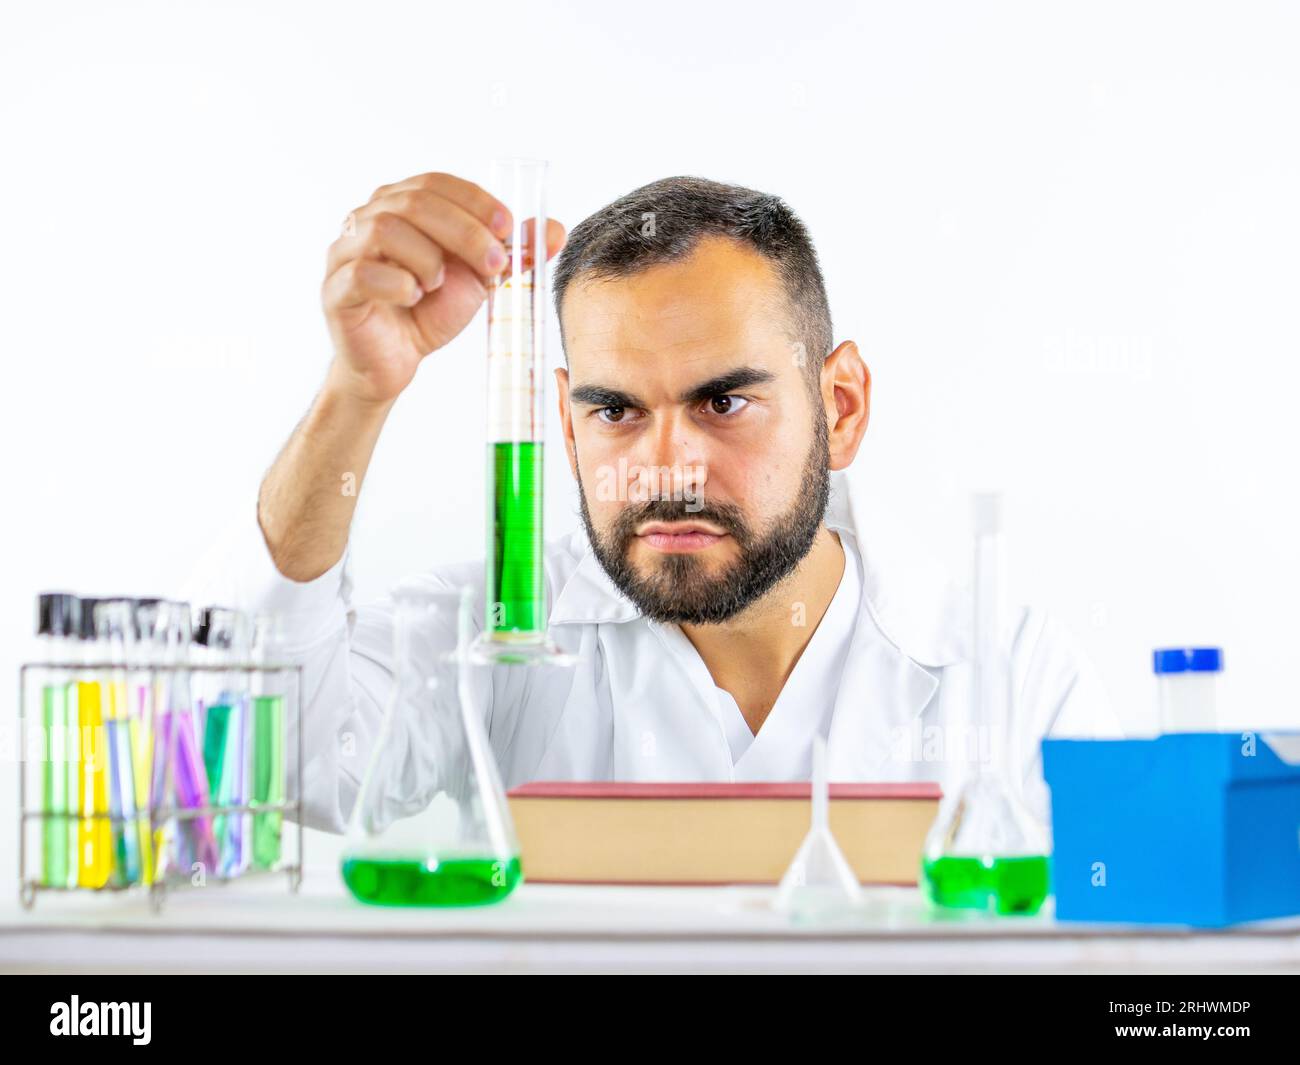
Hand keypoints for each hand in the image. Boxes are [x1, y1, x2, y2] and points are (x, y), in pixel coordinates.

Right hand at [321, 171, 566, 404]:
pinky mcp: (335, 289)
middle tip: (496, 266)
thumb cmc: (429, 312)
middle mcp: (366, 218)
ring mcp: (345, 252)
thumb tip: (554, 229)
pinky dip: (398, 284)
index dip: (475, 201)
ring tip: (440, 286)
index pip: (436, 183)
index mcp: (400, 206)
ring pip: (385, 230)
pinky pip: (362, 273)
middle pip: (414, 202)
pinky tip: (413, 298)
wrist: (394, 362)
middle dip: (465, 232)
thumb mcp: (478, 279)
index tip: (509, 229)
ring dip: (428, 259)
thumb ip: (512, 253)